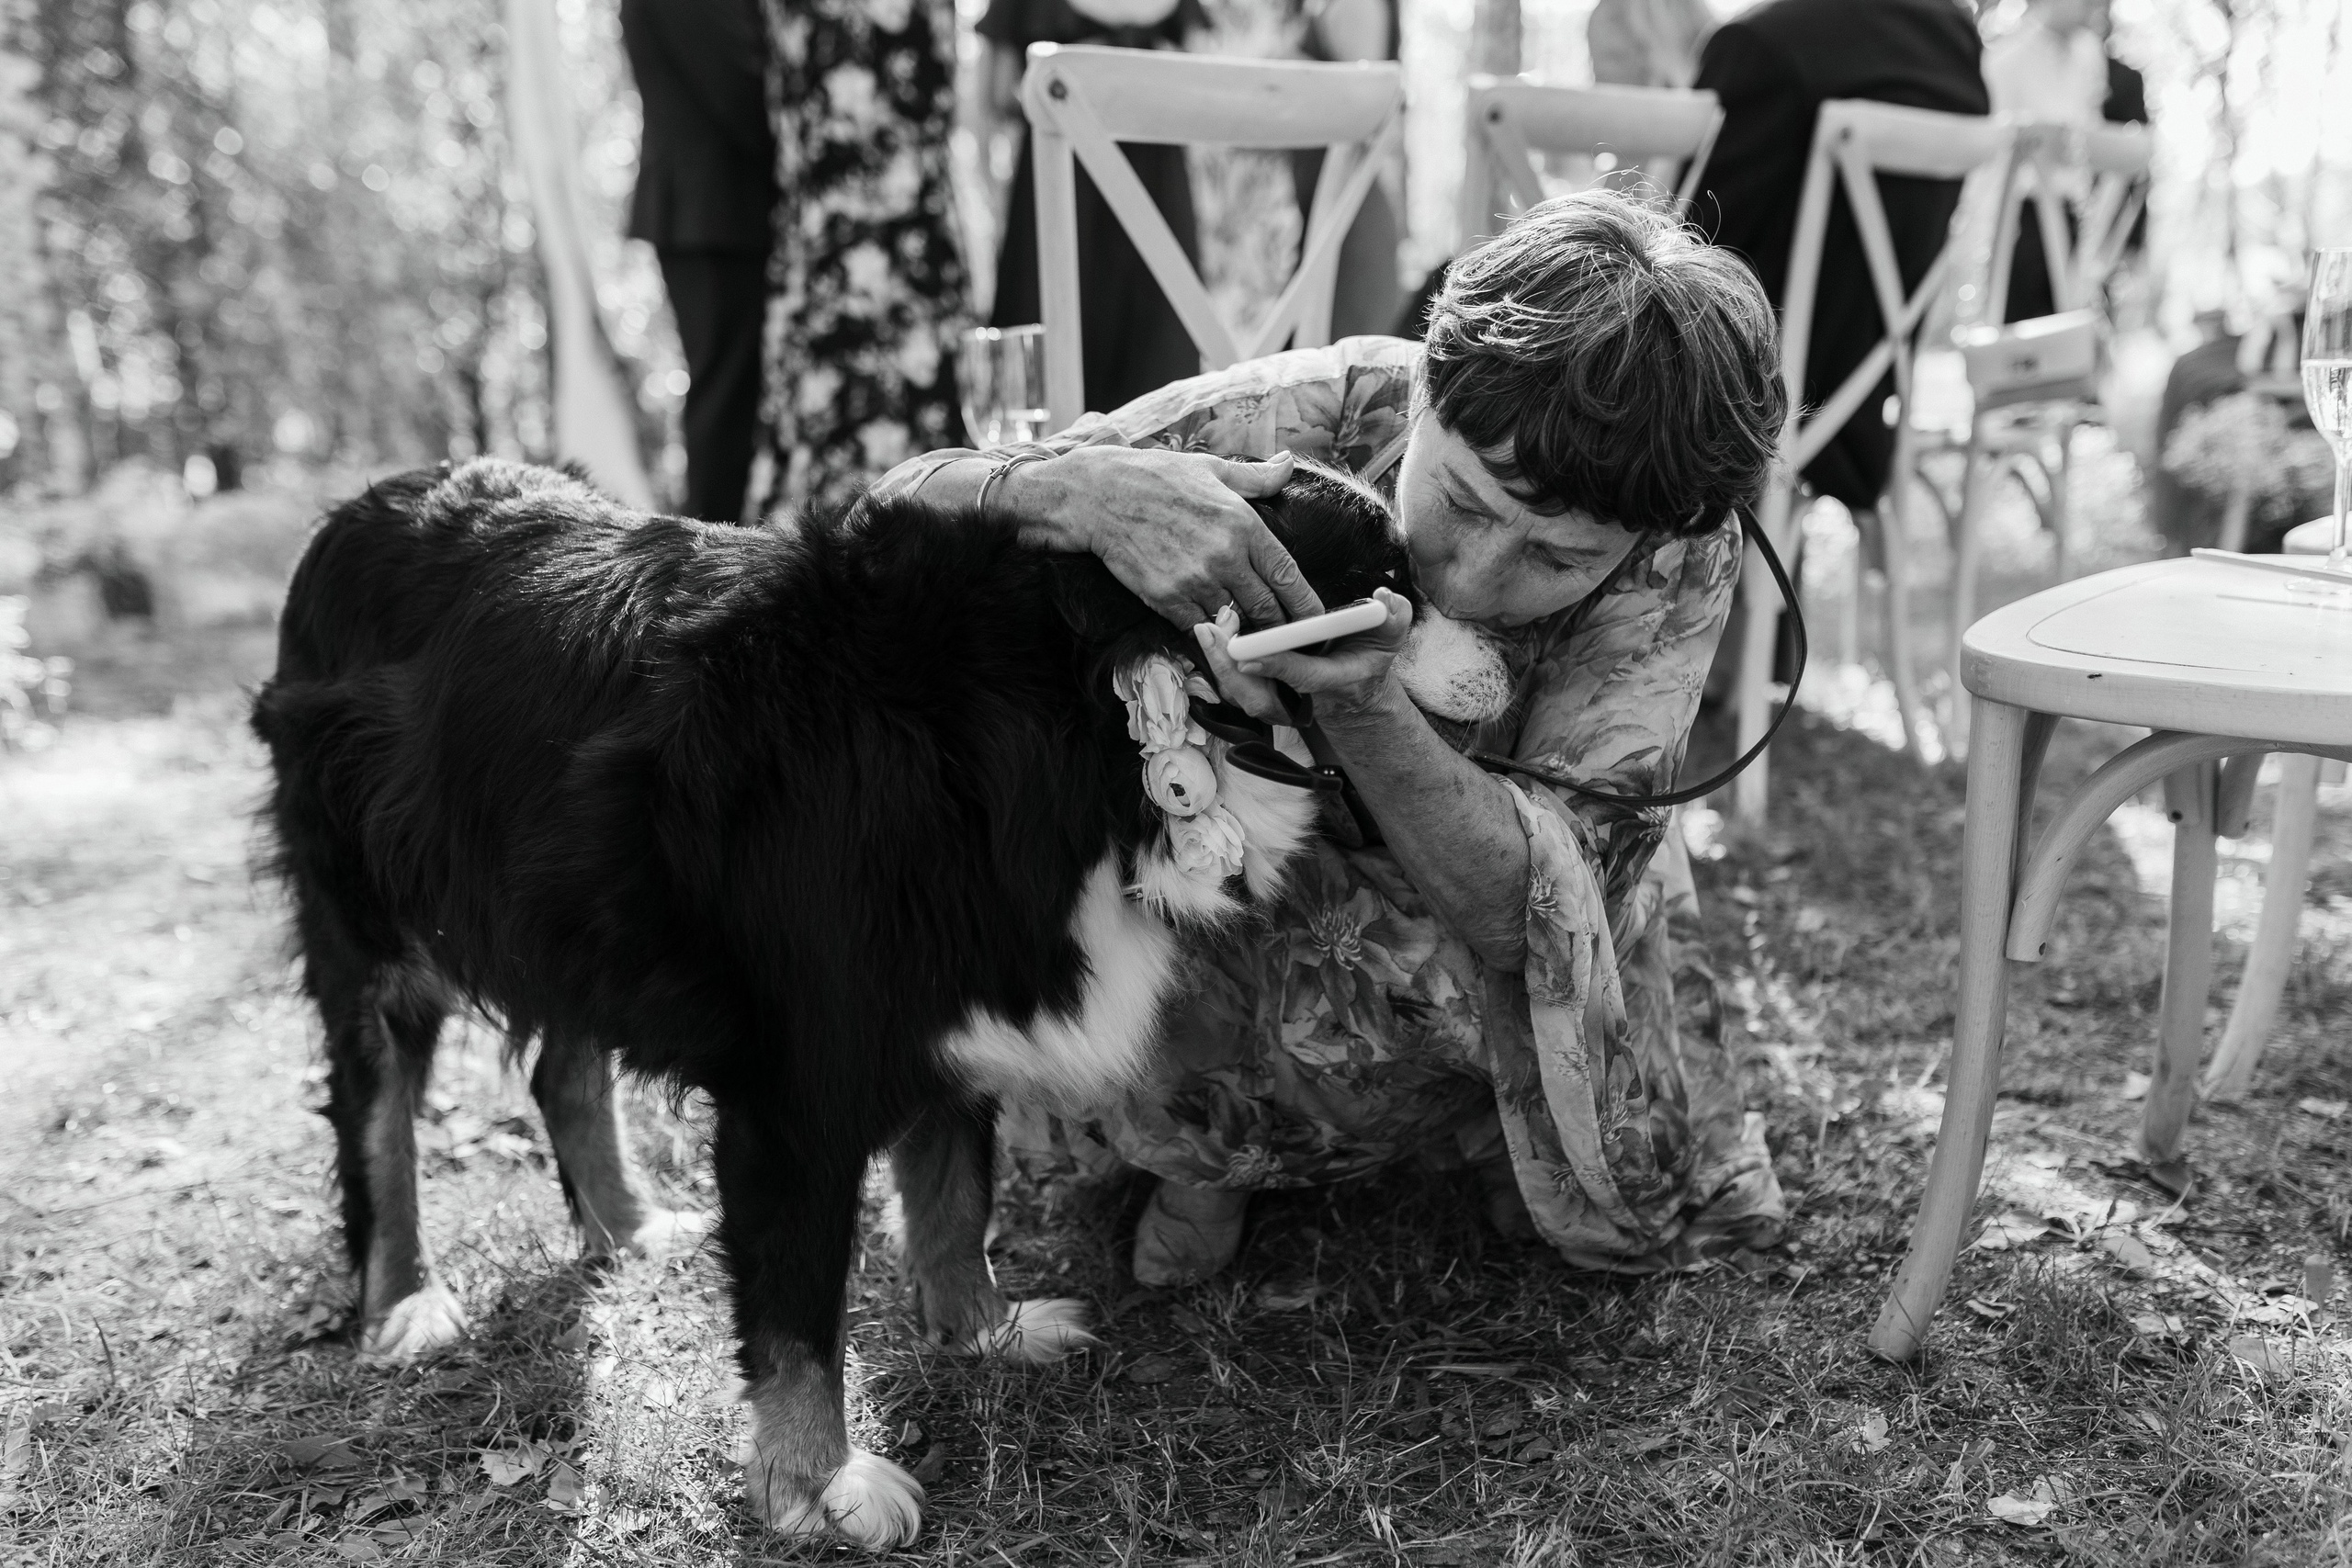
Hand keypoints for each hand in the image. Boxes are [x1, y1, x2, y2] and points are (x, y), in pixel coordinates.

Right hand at [1009, 446, 1320, 628]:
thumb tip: (1288, 466)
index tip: (1316, 622)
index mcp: (1243, 523)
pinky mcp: (1166, 599)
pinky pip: (1198, 627)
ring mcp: (1194, 581)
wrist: (1096, 496)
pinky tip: (1210, 626)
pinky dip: (1207, 629)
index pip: (1288, 576)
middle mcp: (1224, 556)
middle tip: (1284, 636)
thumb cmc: (1155, 478)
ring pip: (1234, 622)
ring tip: (1248, 636)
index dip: (1306, 606)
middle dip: (1277, 627)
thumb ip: (1255, 478)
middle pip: (1266, 609)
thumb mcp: (1211, 468)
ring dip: (1241, 631)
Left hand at [1191, 588, 1411, 724]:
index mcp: (1333, 681)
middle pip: (1259, 696)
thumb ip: (1395, 616)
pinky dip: (1219, 664)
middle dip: (1231, 667)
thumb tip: (1384, 599)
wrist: (1355, 687)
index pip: (1302, 676)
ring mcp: (1279, 702)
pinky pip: (1235, 686)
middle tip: (1212, 632)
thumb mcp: (1390, 633)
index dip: (1276, 664)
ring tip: (1206, 629)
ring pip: (1241, 695)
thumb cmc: (1369, 654)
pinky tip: (1210, 635)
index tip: (1249, 651)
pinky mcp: (1263, 695)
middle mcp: (1302, 699)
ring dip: (1220, 665)